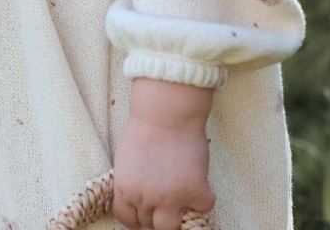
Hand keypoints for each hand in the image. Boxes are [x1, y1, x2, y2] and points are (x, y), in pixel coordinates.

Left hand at [112, 79, 216, 229]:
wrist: (168, 111)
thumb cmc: (146, 125)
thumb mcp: (126, 159)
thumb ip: (133, 182)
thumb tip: (141, 197)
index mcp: (125, 188)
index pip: (127, 219)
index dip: (136, 218)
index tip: (144, 214)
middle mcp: (146, 198)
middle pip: (150, 224)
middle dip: (157, 213)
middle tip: (166, 198)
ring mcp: (172, 198)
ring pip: (173, 227)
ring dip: (178, 214)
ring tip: (182, 198)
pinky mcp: (195, 191)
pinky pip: (203, 207)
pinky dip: (204, 198)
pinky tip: (201, 183)